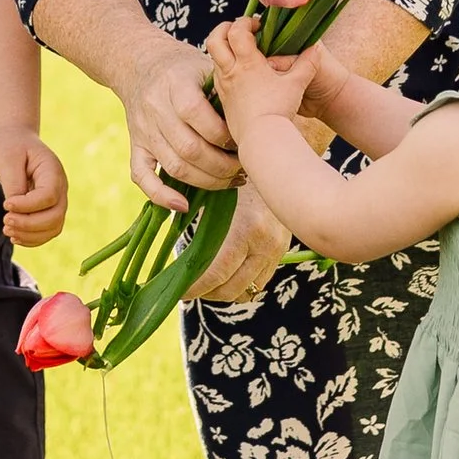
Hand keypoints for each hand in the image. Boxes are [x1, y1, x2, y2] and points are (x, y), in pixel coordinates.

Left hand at [0, 130, 67, 245]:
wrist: (15, 143)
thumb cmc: (11, 148)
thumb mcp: (7, 159)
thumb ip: (13, 184)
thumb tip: (14, 209)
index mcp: (52, 170)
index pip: (48, 196)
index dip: (28, 206)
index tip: (6, 205)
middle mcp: (60, 187)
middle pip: (55, 216)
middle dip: (29, 224)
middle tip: (5, 221)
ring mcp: (57, 200)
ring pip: (53, 228)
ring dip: (30, 235)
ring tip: (7, 230)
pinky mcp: (49, 211)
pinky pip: (47, 232)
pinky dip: (32, 238)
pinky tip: (14, 236)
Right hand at [118, 30, 238, 203]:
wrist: (142, 64)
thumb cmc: (186, 68)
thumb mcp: (207, 66)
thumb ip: (227, 90)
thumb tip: (257, 122)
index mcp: (175, 84)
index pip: (196, 113)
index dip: (223, 134)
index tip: (245, 139)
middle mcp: (156, 108)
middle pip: (189, 148)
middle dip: (222, 165)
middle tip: (245, 167)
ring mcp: (144, 130)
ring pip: (174, 167)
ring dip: (206, 181)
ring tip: (231, 181)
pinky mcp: (135, 145)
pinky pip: (142, 177)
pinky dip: (161, 196)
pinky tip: (184, 206)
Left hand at [184, 184, 293, 307]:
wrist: (279, 164)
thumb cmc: (238, 176)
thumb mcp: (216, 197)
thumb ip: (200, 227)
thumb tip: (177, 256)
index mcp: (246, 229)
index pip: (216, 273)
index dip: (194, 287)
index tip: (177, 291)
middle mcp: (265, 245)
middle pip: (230, 289)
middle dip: (205, 294)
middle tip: (186, 288)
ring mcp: (276, 251)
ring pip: (246, 291)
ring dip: (222, 292)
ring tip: (204, 285)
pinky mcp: (281, 252)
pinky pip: (259, 282)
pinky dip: (240, 285)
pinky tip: (224, 276)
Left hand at [208, 18, 321, 145]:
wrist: (262, 139)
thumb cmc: (279, 110)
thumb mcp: (296, 85)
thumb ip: (307, 64)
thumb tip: (317, 48)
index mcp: (247, 63)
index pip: (237, 31)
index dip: (246, 22)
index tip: (258, 25)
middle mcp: (230, 71)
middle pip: (214, 39)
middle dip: (224, 29)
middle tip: (238, 29)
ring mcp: (223, 85)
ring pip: (213, 58)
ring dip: (224, 49)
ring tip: (240, 51)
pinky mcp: (223, 99)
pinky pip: (217, 76)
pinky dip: (224, 68)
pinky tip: (238, 73)